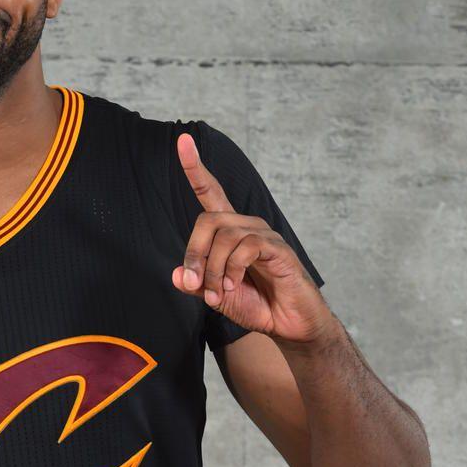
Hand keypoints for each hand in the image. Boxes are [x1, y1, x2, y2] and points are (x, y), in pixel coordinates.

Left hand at [171, 132, 330, 343]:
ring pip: (225, 236)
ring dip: (213, 269)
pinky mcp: (278, 249)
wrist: (290, 325)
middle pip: (208, 221)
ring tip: (217, 293)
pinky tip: (232, 286)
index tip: (182, 141)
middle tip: (194, 284)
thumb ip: (197, 285)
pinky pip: (247, 247)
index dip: (195, 168)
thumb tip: (176, 275)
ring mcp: (264, 235)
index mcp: (231, 232)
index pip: (210, 193)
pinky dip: (232, 270)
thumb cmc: (257, 306)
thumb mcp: (217, 297)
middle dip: (194, 253)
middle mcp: (247, 227)